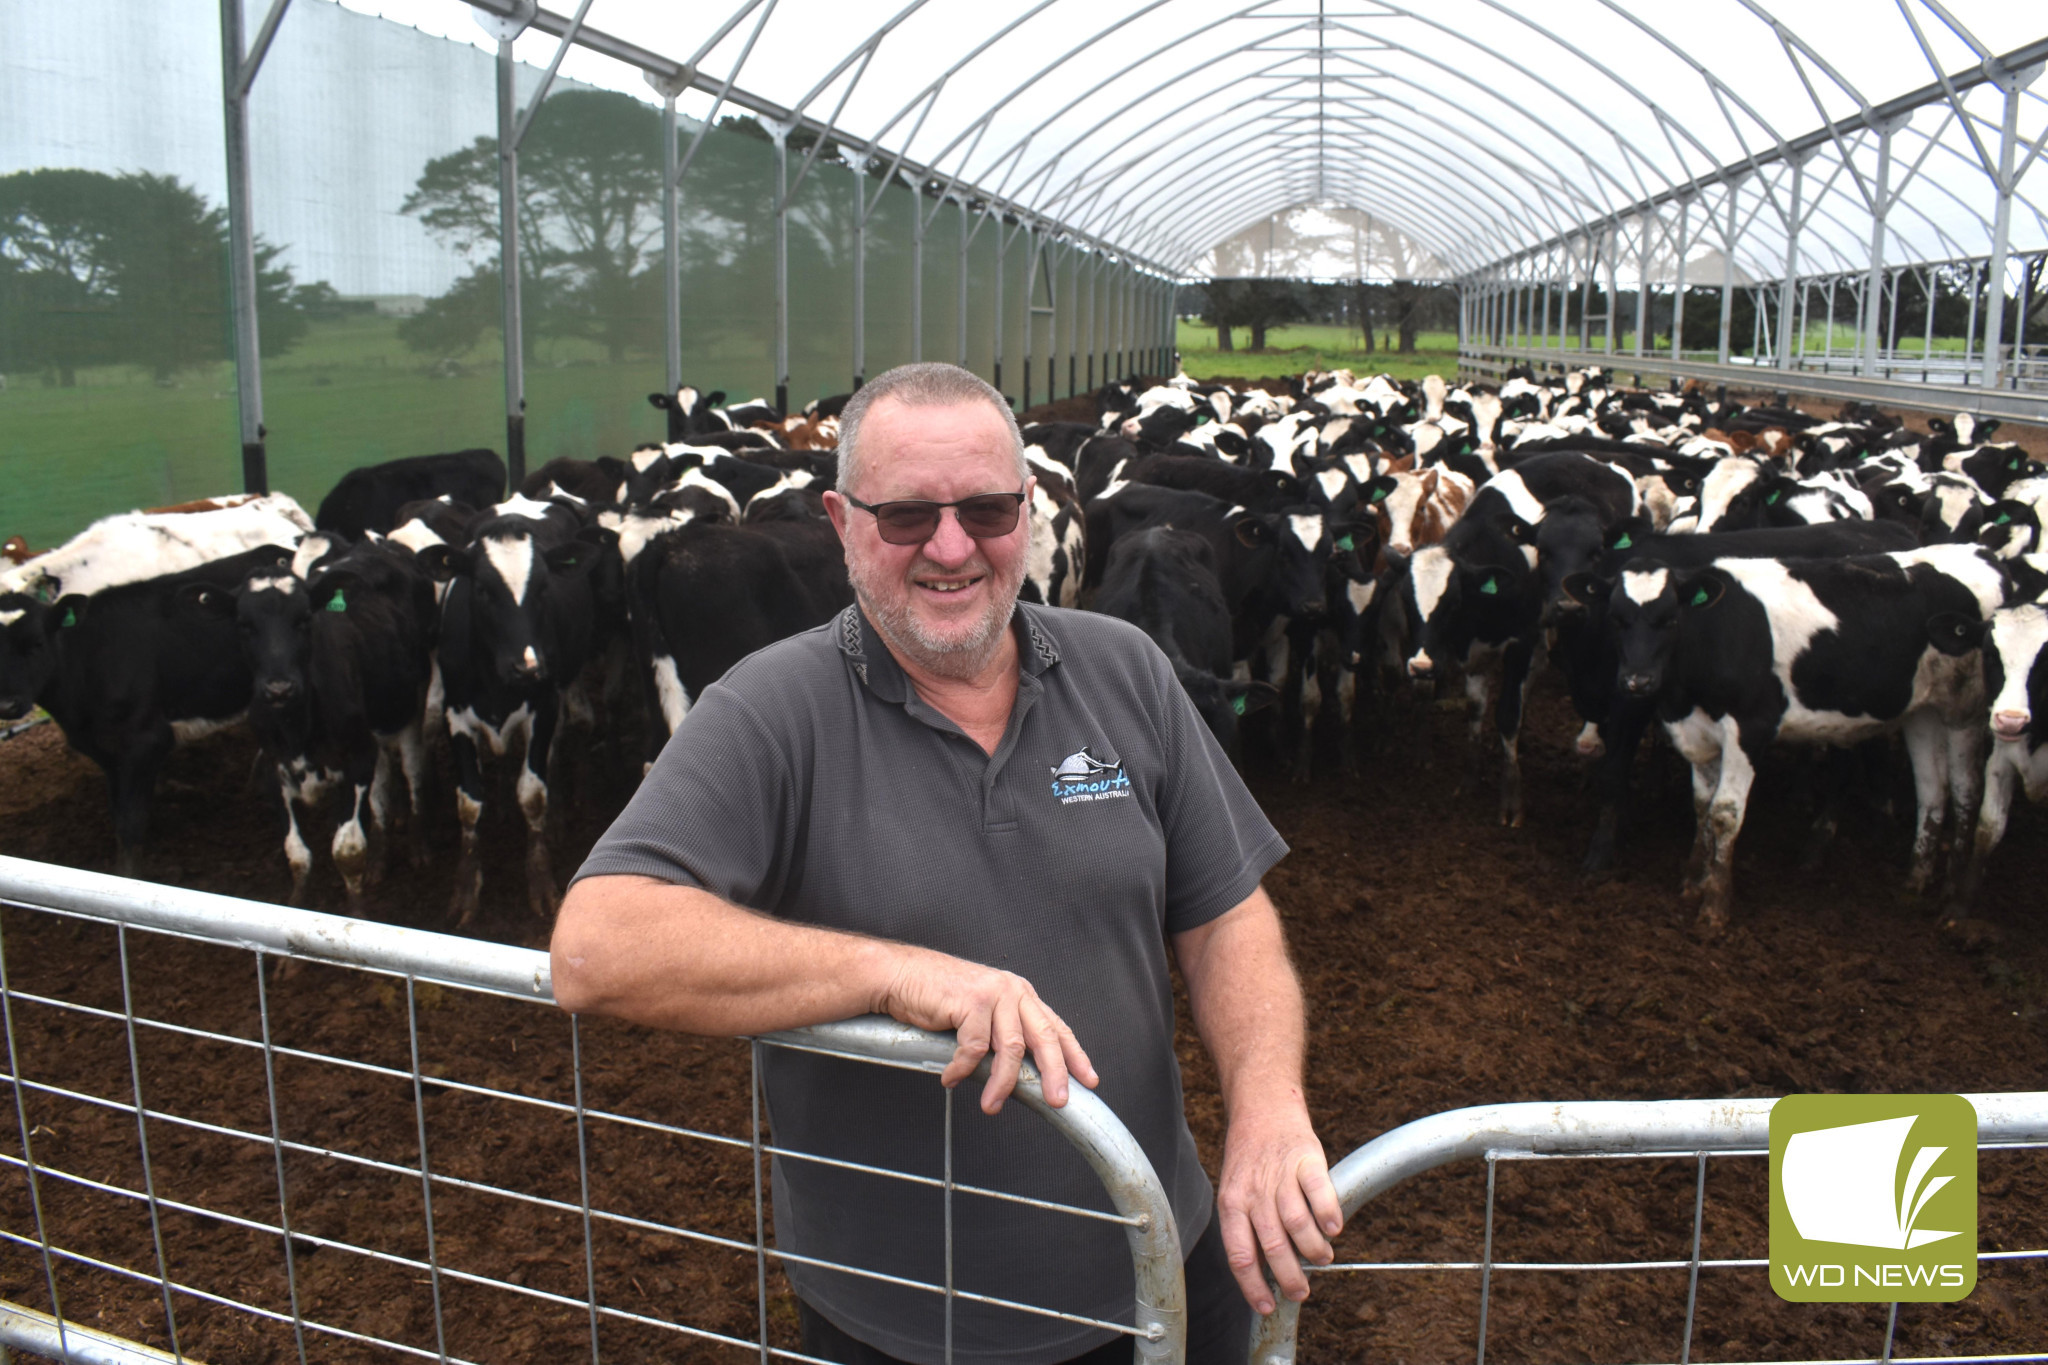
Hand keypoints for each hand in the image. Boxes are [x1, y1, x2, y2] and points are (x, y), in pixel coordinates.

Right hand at [873, 946, 1098, 1114]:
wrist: (902, 975)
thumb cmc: (938, 997)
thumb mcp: (982, 1014)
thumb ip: (1003, 1035)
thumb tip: (1018, 1077)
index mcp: (1020, 994)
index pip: (1056, 1027)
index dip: (1074, 1055)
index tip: (1088, 1079)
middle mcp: (1013, 991)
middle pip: (1044, 1038)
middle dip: (1054, 1074)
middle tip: (1057, 1101)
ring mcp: (994, 993)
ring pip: (1012, 1048)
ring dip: (1002, 1083)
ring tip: (991, 1106)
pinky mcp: (971, 1001)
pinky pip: (974, 1047)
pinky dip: (962, 1069)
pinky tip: (950, 1078)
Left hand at [1217, 1098, 1342, 1314]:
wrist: (1263, 1107)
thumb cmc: (1251, 1159)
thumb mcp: (1236, 1191)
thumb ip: (1250, 1228)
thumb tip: (1266, 1277)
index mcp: (1231, 1203)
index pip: (1240, 1255)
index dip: (1253, 1287)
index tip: (1268, 1308)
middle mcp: (1254, 1191)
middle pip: (1273, 1246)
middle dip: (1290, 1278)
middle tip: (1301, 1292)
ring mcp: (1280, 1174)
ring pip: (1297, 1224)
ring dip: (1313, 1250)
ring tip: (1322, 1259)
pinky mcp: (1306, 1157)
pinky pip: (1319, 1191)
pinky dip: (1328, 1214)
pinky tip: (1334, 1229)